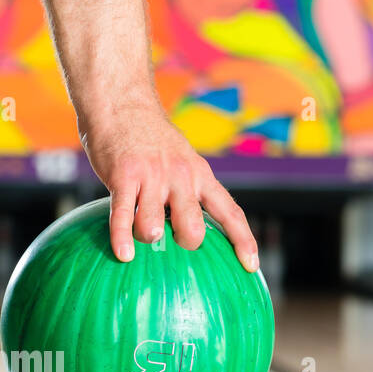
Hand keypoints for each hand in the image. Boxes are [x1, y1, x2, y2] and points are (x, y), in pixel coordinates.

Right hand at [80, 100, 259, 270]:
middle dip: (185, 242)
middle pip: (193, 228)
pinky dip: (122, 239)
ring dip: (147, 238)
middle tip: (171, 239)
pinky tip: (123, 254)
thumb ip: (186, 191)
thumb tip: (185, 229)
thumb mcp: (181, 160)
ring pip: (152, 227)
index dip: (243, 241)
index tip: (250, 267)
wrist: (122, 104)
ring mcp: (152, 177)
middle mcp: (181, 177)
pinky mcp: (123, 177)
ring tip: (139, 236)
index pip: (229, 212)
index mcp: (200, 175)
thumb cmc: (149, 139)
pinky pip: (122, 216)